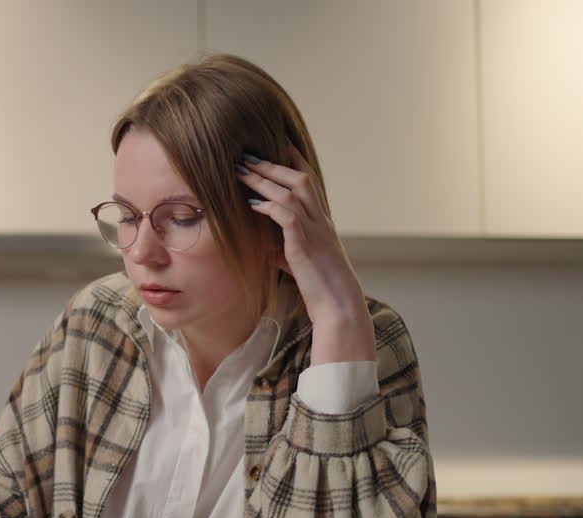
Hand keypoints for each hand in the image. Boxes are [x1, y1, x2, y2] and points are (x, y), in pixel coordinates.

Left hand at [237, 146, 374, 362]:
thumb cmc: (321, 288)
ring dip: (265, 179)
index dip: (294, 161)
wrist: (340, 307)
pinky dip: (269, 206)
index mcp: (323, 222)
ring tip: (242, 170)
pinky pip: (287, 217)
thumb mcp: (301, 264)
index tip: (276, 145)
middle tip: (248, 155)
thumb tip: (266, 247)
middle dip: (273, 164)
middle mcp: (322, 221)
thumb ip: (285, 249)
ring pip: (292, 192)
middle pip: (300, 178)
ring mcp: (316, 231)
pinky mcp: (305, 245)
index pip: (310, 181)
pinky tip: (252, 204)